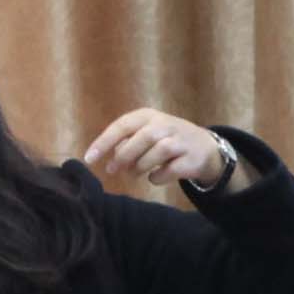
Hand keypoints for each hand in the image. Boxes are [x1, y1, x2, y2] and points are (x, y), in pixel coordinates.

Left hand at [81, 108, 242, 197]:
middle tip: (113, 170)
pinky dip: (157, 177)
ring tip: (135, 173)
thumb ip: (127, 142)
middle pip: (139, 139)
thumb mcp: (146, 133)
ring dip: (139, 167)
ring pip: (154, 154)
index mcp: (148, 116)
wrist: (204, 147)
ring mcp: (180, 141)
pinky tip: (155, 176)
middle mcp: (165, 124)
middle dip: (123, 157)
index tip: (89, 159)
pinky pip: (168, 171)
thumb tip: (109, 158)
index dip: (104, 142)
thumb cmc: (167, 140)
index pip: (122, 126)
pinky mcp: (190, 159)